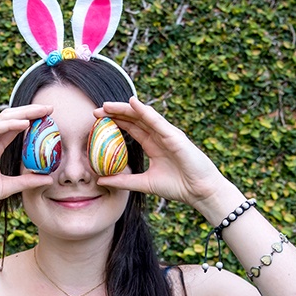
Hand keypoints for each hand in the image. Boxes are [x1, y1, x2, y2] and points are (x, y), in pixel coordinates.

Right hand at [0, 104, 54, 216]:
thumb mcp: (7, 187)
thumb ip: (26, 181)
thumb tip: (48, 179)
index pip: (14, 127)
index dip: (31, 120)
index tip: (50, 117)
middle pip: (11, 118)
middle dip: (30, 111)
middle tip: (50, 108)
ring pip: (3, 119)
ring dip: (24, 112)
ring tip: (42, 111)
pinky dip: (11, 125)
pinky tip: (26, 124)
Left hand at [93, 98, 235, 210]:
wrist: (199, 192)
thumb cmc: (178, 187)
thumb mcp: (144, 183)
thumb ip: (123, 181)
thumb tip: (100, 181)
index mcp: (153, 144)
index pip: (131, 128)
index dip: (114, 122)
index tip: (95, 120)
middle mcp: (159, 136)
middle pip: (134, 119)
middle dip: (115, 113)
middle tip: (95, 110)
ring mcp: (168, 134)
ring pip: (143, 116)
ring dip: (125, 109)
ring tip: (107, 105)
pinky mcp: (175, 136)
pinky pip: (158, 121)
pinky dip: (145, 111)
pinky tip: (133, 103)